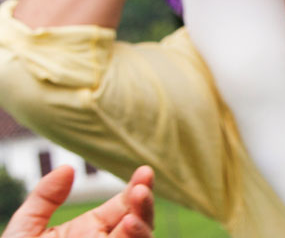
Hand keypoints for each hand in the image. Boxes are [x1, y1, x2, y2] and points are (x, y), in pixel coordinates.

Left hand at [2, 165, 153, 237]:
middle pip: (140, 221)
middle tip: (142, 188)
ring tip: (132, 219)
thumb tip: (68, 168)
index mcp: (92, 228)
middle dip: (144, 205)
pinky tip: (127, 231)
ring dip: (141, 230)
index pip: (125, 203)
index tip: (144, 171)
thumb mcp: (24, 230)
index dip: (138, 186)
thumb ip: (44, 198)